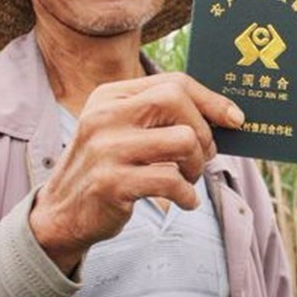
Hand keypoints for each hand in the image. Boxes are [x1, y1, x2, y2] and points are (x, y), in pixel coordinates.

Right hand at [29, 73, 243, 272]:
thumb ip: (160, 117)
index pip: (173, 83)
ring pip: (182, 140)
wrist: (61, 213)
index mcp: (110, 96)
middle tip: (203, 157)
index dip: (211, 100)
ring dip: (196, 166)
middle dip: (204, 132)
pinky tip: (184, 202)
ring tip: (187, 179)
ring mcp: (106, 149)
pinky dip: (188, 195)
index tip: (235, 119)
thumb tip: (224, 116)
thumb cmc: (107, 168)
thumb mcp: (122, 131)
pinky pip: (171, 181)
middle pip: (177, 102)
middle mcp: (105, 116)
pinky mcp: (112, 183)